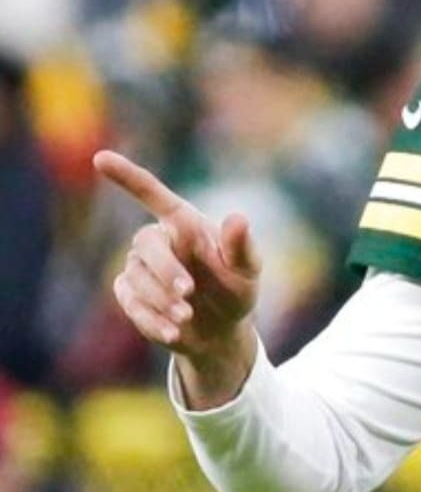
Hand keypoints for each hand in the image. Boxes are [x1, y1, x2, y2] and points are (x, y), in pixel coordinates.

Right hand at [95, 150, 261, 407]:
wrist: (221, 329)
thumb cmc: (236, 289)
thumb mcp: (247, 271)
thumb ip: (242, 247)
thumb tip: (238, 218)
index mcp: (183, 224)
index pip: (152, 194)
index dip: (127, 176)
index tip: (101, 159)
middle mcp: (157, 241)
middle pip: (145, 243)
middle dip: (166, 269)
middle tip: (189, 293)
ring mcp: (139, 267)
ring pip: (136, 277)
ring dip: (162, 299)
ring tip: (188, 317)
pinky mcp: (129, 294)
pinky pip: (130, 303)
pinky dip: (152, 319)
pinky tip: (174, 332)